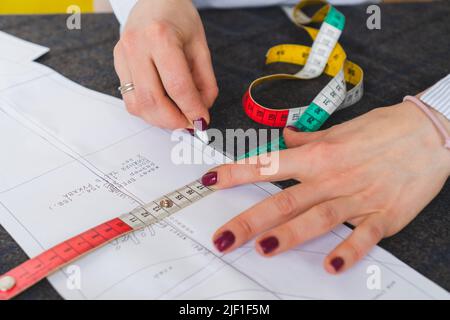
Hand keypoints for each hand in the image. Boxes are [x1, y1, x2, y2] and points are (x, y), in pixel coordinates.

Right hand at [113, 0, 217, 129]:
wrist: (154, 0)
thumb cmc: (178, 18)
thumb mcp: (200, 46)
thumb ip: (204, 81)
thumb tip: (201, 111)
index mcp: (160, 37)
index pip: (177, 86)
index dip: (192, 110)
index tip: (202, 120)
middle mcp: (136, 47)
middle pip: (152, 100)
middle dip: (174, 121)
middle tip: (190, 124)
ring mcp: (122, 56)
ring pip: (137, 105)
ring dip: (160, 120)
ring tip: (177, 117)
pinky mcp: (116, 64)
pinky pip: (130, 99)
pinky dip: (148, 111)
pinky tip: (163, 107)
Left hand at [202, 101, 449, 273]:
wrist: (431, 133)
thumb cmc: (384, 130)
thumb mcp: (341, 130)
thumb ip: (308, 139)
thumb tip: (284, 136)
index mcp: (318, 156)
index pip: (268, 164)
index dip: (235, 173)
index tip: (209, 182)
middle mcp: (331, 177)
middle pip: (283, 200)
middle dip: (249, 220)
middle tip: (222, 238)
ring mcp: (356, 197)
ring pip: (316, 218)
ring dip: (288, 235)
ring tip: (262, 249)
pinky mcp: (383, 215)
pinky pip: (362, 236)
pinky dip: (347, 251)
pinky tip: (330, 265)